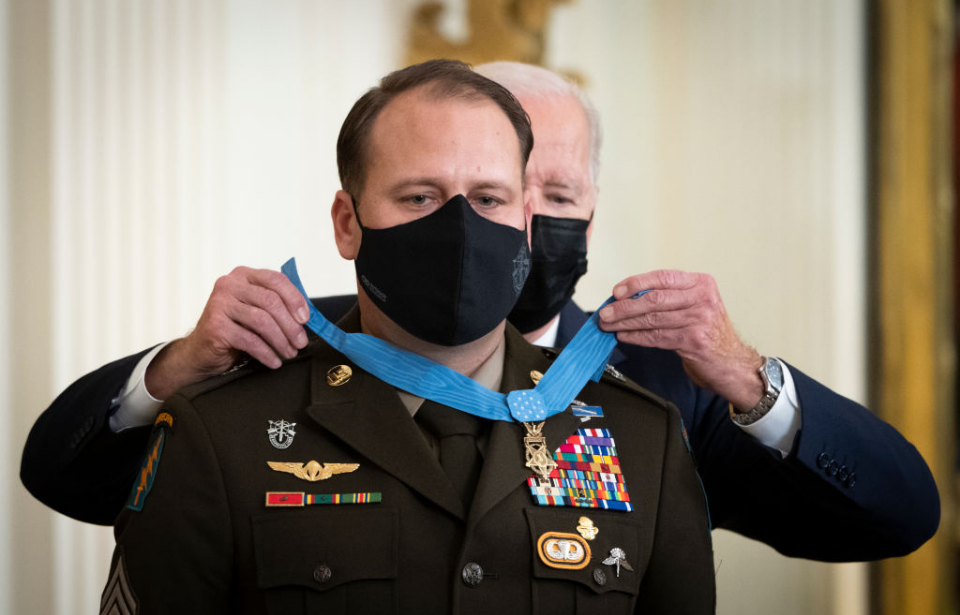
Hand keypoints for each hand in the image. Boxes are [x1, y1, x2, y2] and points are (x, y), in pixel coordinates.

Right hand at [145, 267, 310, 398]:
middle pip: (271, 301)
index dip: (295, 299)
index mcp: (243, 275)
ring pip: (262, 321)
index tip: (306, 319)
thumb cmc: (235, 330)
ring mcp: (219, 304)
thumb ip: (278, 306)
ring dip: (281, 341)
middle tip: (301, 343)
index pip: (276, 280)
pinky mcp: (215, 326)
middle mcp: (229, 285)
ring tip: (289, 353)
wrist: (201, 351)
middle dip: (291, 325)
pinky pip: (250, 340)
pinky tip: (274, 361)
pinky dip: (267, 353)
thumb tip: (307, 317)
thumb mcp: (256, 311)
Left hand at [597, 270, 763, 408]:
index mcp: (701, 283)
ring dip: (625, 323)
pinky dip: (636, 337)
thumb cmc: (708, 331)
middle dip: (624, 307)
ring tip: (609, 325)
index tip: (616, 292)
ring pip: (652, 319)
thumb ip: (668, 297)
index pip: (662, 277)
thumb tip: (627, 297)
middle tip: (605, 312)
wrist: (732, 361)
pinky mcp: (694, 341)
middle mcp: (702, 298)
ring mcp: (700, 319)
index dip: (636, 284)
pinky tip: (623, 336)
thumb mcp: (695, 305)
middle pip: (654, 299)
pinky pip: (656, 337)